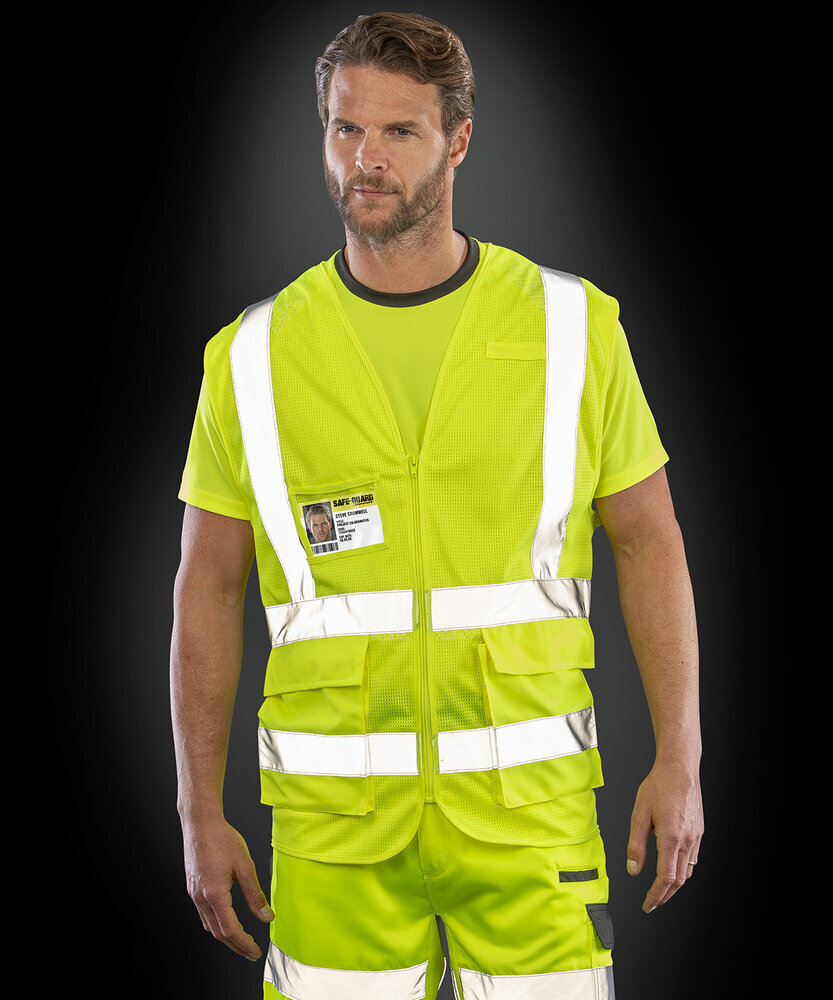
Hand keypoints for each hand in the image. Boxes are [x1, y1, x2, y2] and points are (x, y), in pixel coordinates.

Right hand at [182, 816, 274, 959]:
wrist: (200, 823)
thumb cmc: (222, 839)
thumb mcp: (245, 866)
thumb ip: (255, 895)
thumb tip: (266, 917)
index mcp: (215, 894)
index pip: (230, 930)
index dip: (244, 944)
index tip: (255, 951)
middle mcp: (201, 897)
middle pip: (217, 933)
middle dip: (235, 945)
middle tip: (251, 952)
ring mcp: (194, 893)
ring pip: (209, 925)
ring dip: (225, 936)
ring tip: (241, 939)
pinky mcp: (192, 887)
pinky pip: (203, 914)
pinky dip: (216, 923)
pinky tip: (226, 920)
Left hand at [626, 761, 703, 912]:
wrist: (680, 767)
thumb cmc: (658, 786)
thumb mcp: (639, 814)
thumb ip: (636, 844)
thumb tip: (633, 870)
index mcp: (671, 838)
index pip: (665, 878)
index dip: (656, 896)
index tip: (647, 905)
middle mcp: (687, 840)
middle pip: (679, 880)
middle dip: (665, 895)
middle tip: (652, 903)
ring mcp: (696, 836)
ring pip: (688, 871)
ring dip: (675, 885)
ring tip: (661, 890)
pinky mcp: (699, 830)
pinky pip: (693, 857)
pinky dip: (683, 869)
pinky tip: (673, 867)